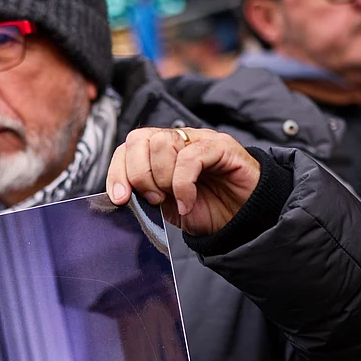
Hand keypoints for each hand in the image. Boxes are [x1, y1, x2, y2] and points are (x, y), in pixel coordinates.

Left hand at [107, 128, 261, 236]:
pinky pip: (190, 157)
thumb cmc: (206, 210)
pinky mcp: (220, 146)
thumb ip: (143, 195)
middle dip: (139, 175)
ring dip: (163, 179)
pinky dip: (183, 185)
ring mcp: (198, 139)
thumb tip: (120, 195)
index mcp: (159, 152)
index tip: (121, 198)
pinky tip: (187, 202)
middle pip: (138, 139)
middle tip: (154, 199)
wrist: (242, 221)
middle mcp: (177, 140)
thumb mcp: (165, 206)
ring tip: (176, 200)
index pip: (127, 147)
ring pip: (162, 144)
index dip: (118, 171)